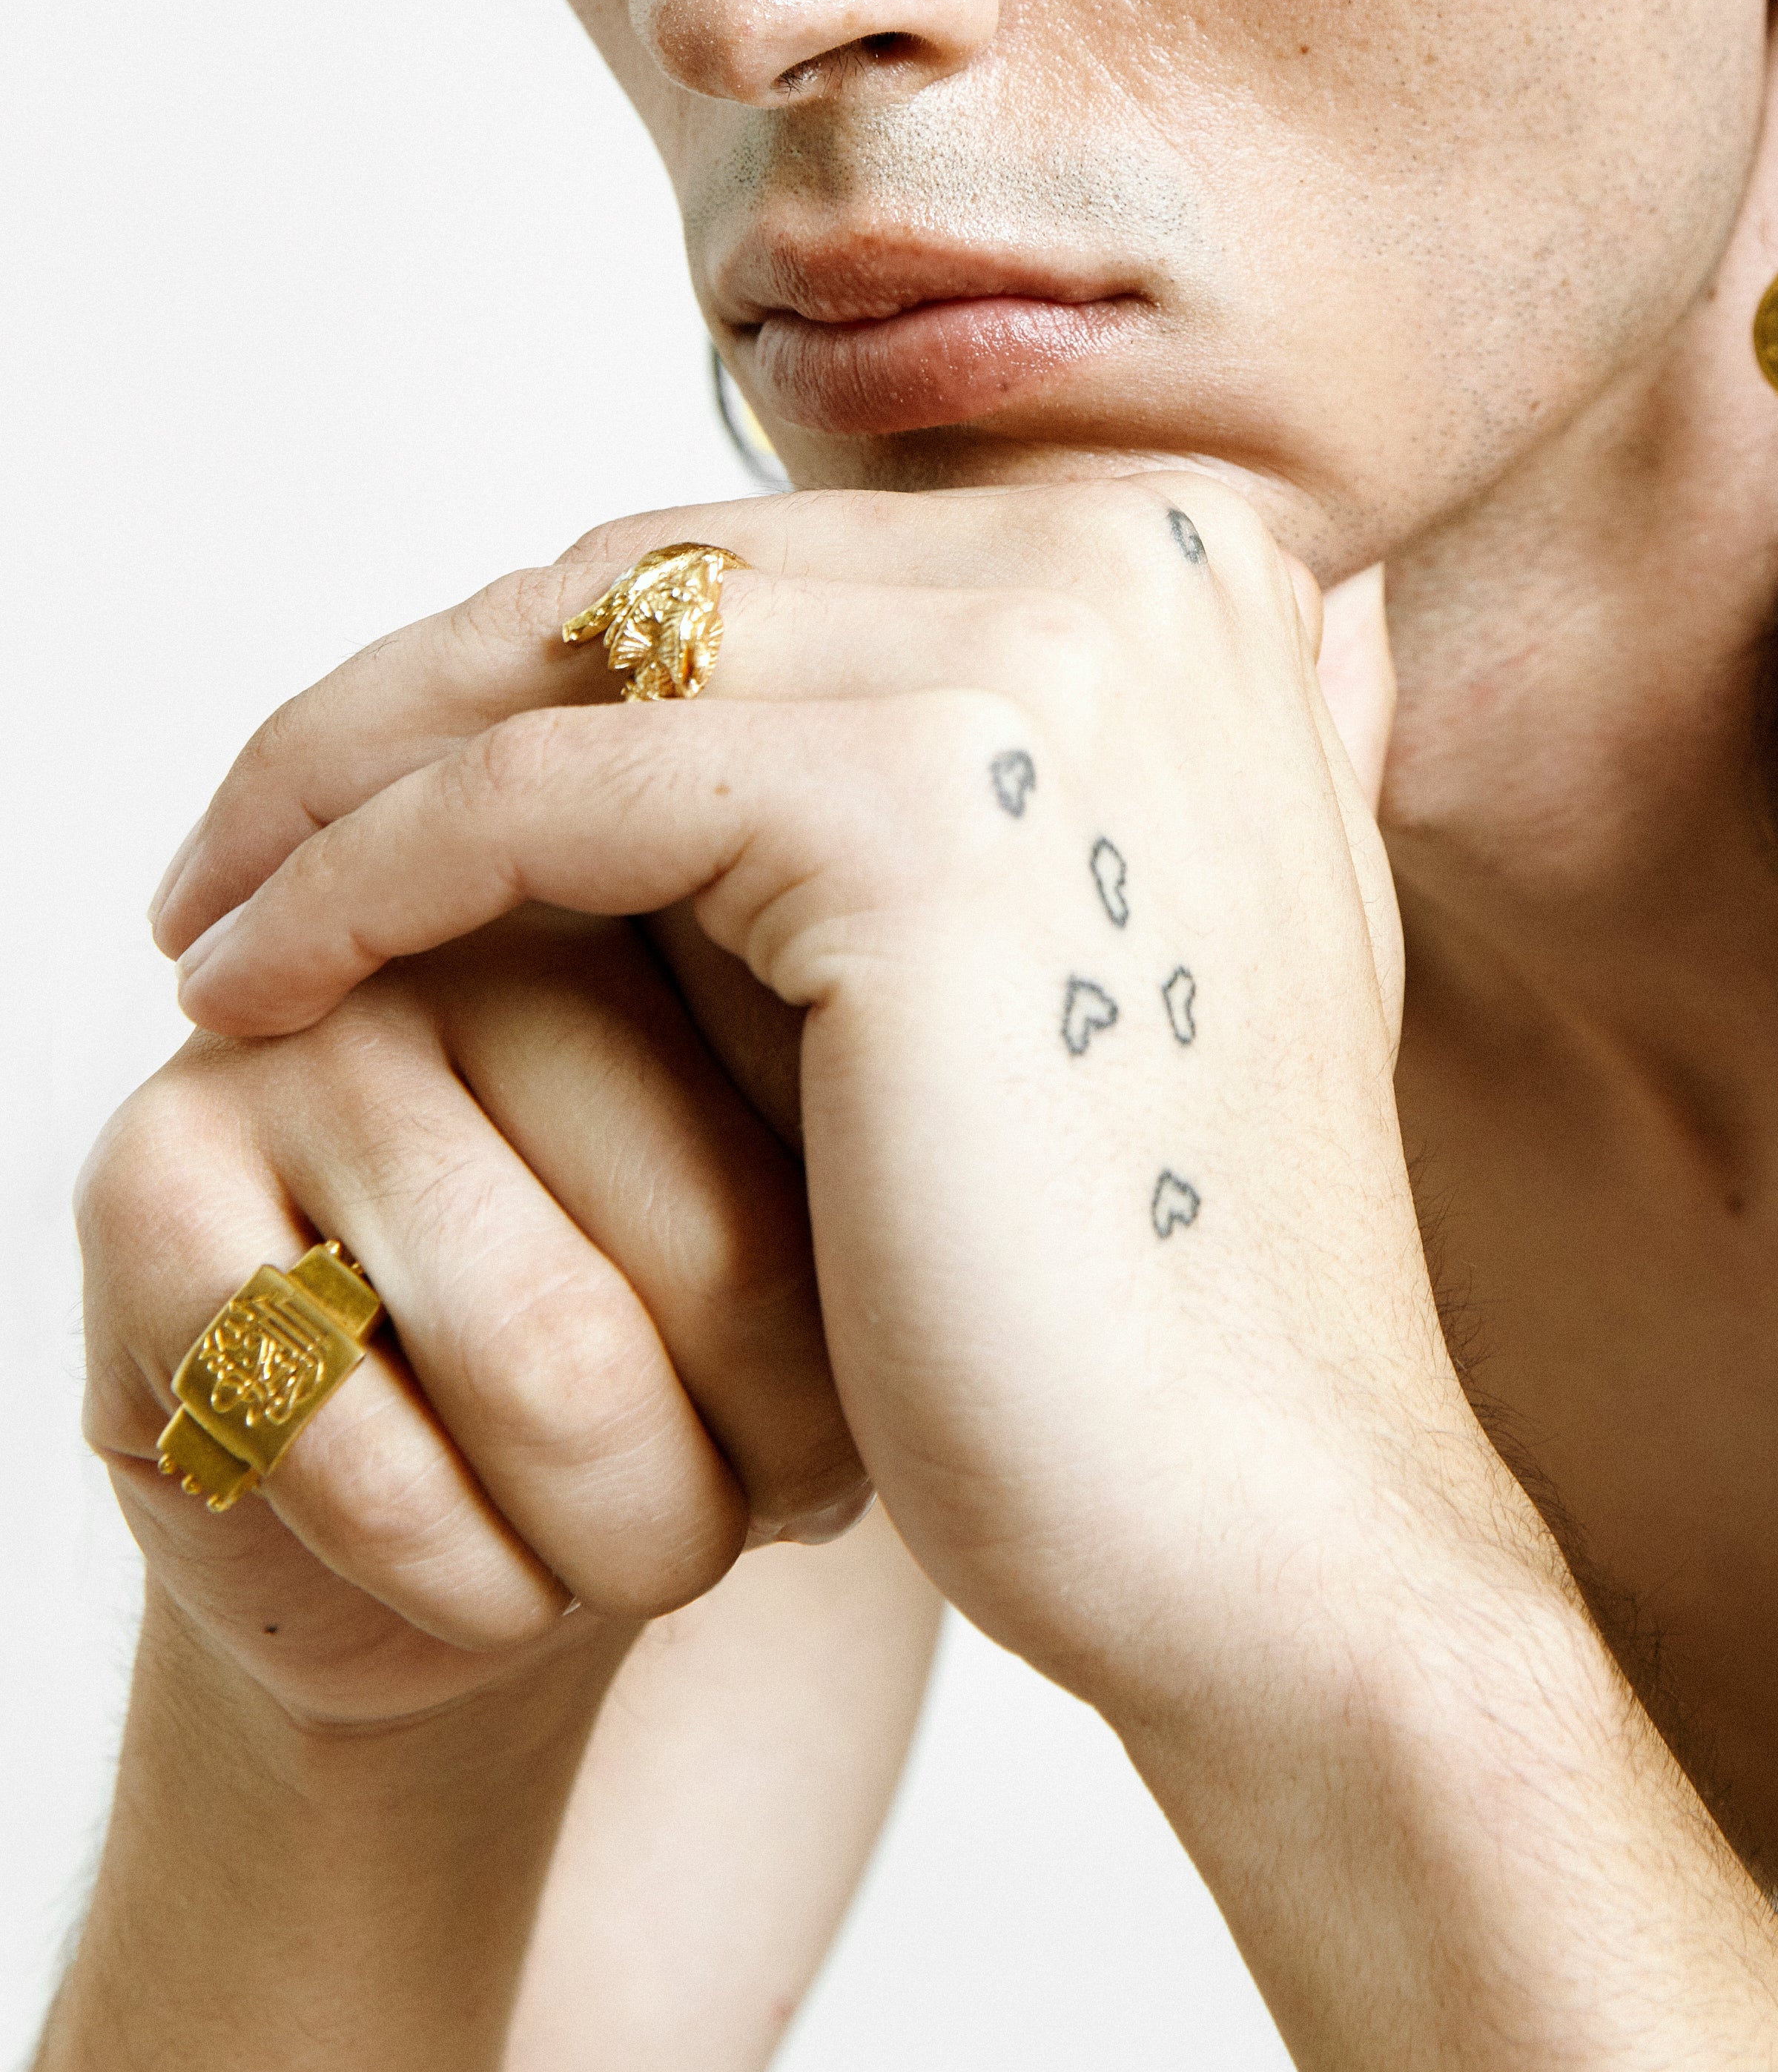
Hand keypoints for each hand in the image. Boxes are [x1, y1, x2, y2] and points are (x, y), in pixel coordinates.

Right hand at [83, 911, 865, 1731]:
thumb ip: (914, 1096)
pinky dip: (479, 1588)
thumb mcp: (861, 1225)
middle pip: (713, 1242)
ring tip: (664, 1550)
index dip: (861, 1324)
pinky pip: (356, 1449)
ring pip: (552, 1361)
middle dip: (772, 1452)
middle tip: (780, 1516)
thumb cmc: (710, 1378)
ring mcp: (288, 1036)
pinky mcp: (140, 1190)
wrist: (508, 1566)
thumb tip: (1080, 1051)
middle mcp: (471, 926)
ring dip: (640, 1539)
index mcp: (675, 886)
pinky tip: (498, 1585)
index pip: (845, 1109)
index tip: (857, 1439)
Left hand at [154, 479, 1494, 1712]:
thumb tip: (722, 656)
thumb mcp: (1084, 925)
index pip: (768, 562)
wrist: (1269, 1511)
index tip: (378, 782)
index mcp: (1190, 562)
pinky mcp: (916, 804)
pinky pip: (537, 797)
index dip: (546, 659)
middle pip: (659, 578)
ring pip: (569, 658)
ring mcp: (1043, 662)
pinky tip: (256, 982)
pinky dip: (362, 879)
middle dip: (421, 700)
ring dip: (345, 777)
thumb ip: (976, 753)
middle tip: (250, 842)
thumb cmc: (1142, 1270)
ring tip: (214, 913)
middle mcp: (1136, 560)